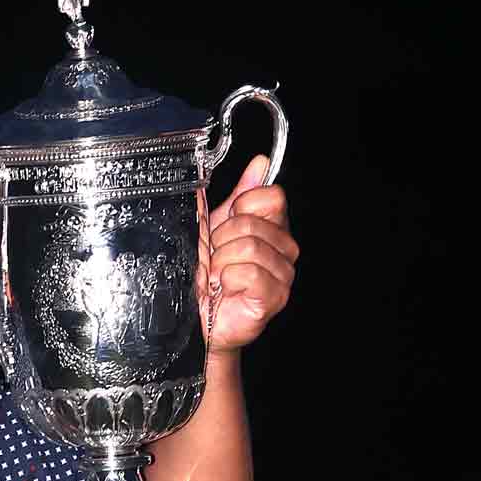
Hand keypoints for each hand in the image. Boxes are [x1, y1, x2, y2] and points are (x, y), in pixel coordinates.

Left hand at [200, 154, 297, 355]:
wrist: (196, 317)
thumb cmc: (205, 274)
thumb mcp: (215, 225)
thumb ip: (238, 194)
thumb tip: (261, 163)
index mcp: (272, 226)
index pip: (271, 196)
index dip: (241, 207)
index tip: (223, 225)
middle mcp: (284, 248)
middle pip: (254, 222)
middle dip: (221, 239)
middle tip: (213, 257)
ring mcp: (283, 274)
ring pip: (250, 247)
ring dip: (221, 261)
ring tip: (216, 275)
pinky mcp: (275, 297)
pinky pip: (250, 273)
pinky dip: (228, 278)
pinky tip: (224, 287)